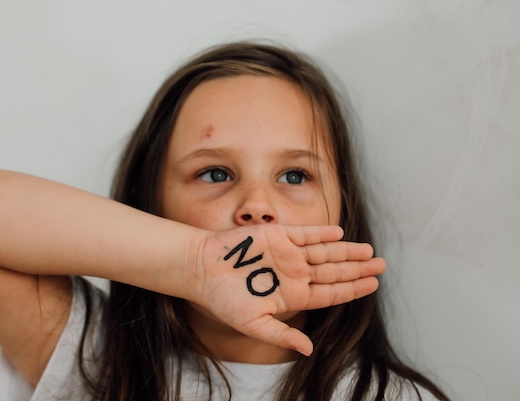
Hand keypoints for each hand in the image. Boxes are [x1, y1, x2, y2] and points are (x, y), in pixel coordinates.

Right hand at [191, 224, 384, 355]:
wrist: (202, 270)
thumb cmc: (224, 299)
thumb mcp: (253, 324)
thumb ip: (281, 334)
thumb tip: (308, 350)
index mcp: (292, 295)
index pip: (330, 293)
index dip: (352, 289)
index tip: (373, 285)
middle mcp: (294, 274)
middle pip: (333, 271)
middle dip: (358, 269)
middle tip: (381, 266)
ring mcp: (287, 254)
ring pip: (325, 252)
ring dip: (347, 251)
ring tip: (369, 252)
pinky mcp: (278, 235)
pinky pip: (305, 234)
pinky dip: (322, 234)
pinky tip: (340, 235)